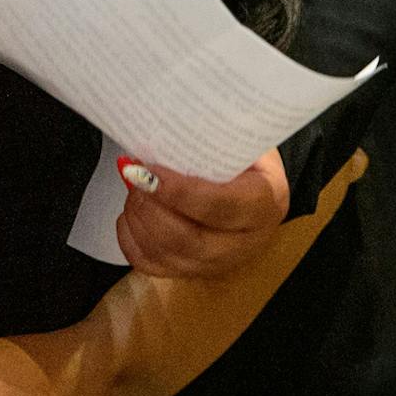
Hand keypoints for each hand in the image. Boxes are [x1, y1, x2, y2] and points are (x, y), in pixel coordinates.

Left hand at [115, 148, 292, 277]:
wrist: (248, 181)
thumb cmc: (237, 155)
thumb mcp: (236, 137)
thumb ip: (205, 135)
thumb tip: (162, 124)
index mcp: (265, 201)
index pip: (221, 206)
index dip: (179, 192)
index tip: (146, 171)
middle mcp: (247, 241)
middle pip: (189, 239)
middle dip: (149, 206)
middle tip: (132, 175)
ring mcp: (219, 262)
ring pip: (167, 254)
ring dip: (138, 218)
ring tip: (133, 188)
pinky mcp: (192, 271)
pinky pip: (150, 264)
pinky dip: (129, 238)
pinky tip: (131, 213)